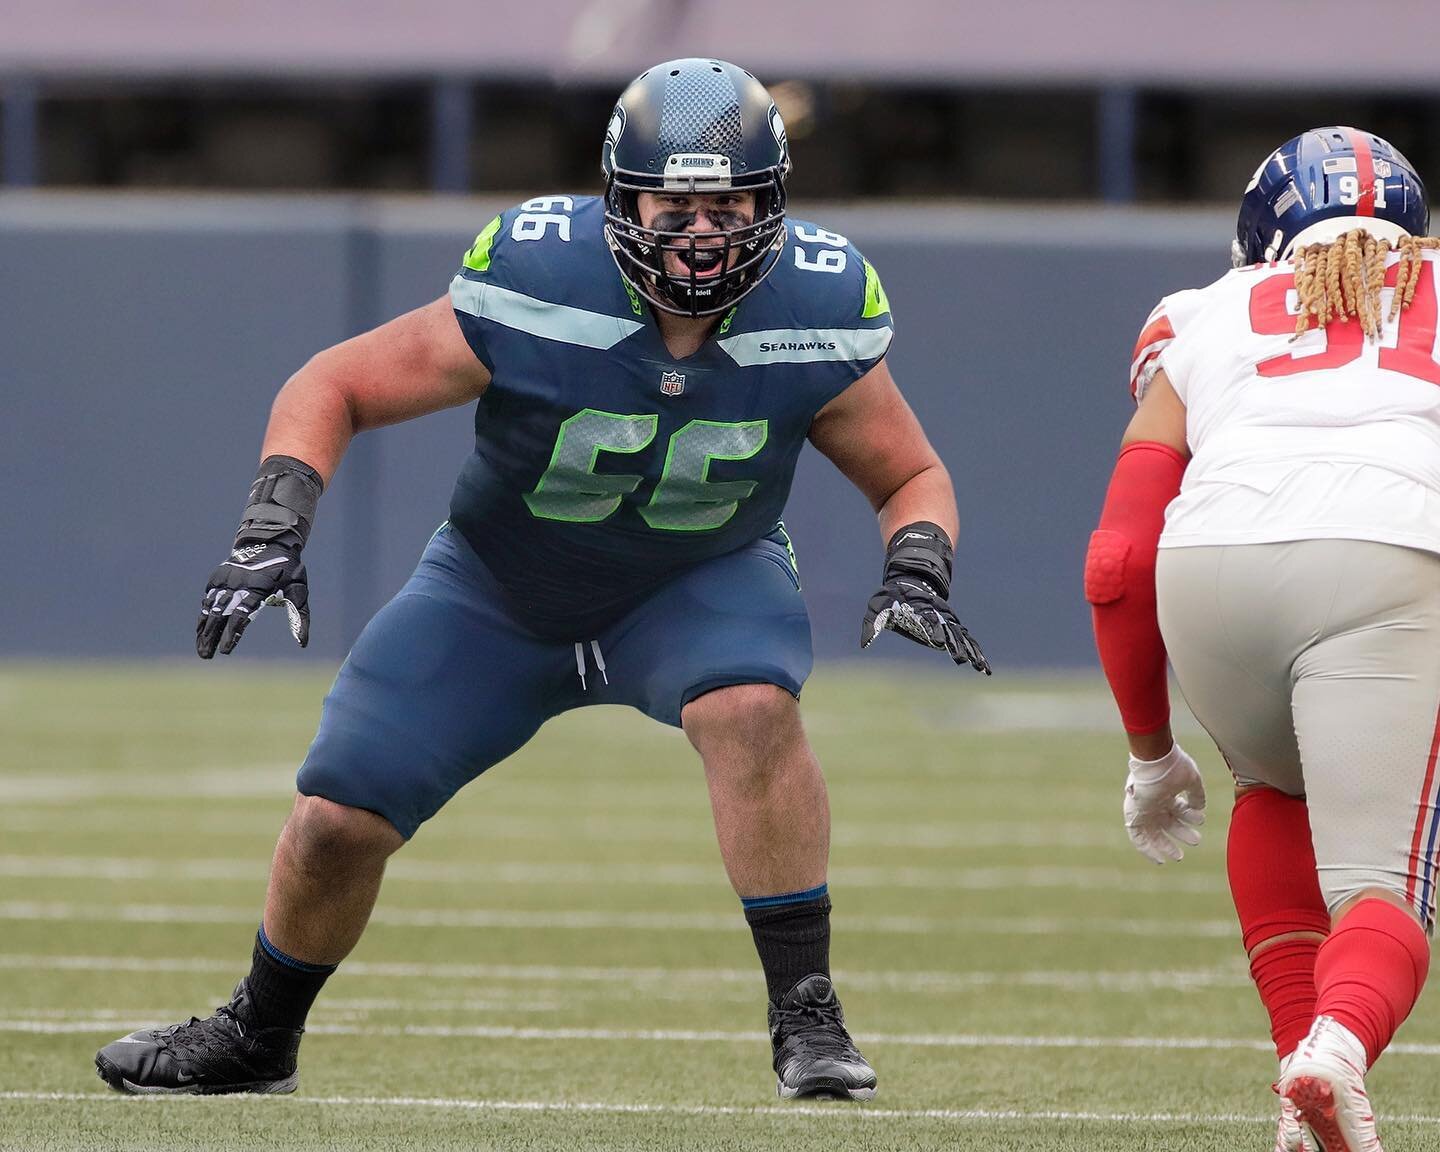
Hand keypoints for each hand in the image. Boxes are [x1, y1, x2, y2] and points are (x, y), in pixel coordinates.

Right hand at [196, 541, 308, 657]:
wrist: (269, 541)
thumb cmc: (288, 570)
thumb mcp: (299, 591)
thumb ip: (300, 617)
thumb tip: (303, 643)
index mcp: (258, 586)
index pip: (241, 614)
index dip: (232, 633)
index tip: (226, 651)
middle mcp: (238, 583)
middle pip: (221, 613)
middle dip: (212, 636)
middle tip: (206, 656)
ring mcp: (226, 578)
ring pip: (210, 607)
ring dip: (204, 629)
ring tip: (202, 649)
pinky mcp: (218, 576)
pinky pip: (208, 599)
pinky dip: (203, 615)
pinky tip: (200, 632)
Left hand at [861, 573, 989, 672]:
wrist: (912, 582)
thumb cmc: (893, 597)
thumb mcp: (877, 607)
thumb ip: (871, 624)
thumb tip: (864, 643)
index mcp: (921, 613)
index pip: (930, 624)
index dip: (935, 633)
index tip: (939, 644)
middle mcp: (937, 618)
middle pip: (950, 633)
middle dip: (958, 646)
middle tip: (965, 660)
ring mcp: (946, 622)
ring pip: (962, 638)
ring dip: (972, 652)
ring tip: (982, 668)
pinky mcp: (951, 627)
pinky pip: (966, 640)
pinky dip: (975, 651)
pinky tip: (983, 667)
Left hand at [1124, 742, 1205, 862]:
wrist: (1154, 761)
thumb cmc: (1173, 767)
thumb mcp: (1190, 781)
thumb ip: (1196, 795)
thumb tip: (1200, 807)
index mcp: (1166, 792)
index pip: (1177, 808)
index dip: (1188, 817)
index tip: (1200, 822)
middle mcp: (1154, 801)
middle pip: (1167, 822)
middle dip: (1181, 833)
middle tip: (1195, 841)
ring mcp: (1144, 809)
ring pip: (1154, 832)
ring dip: (1166, 845)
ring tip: (1179, 856)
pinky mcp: (1134, 815)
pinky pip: (1138, 837)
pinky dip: (1147, 849)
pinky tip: (1160, 859)